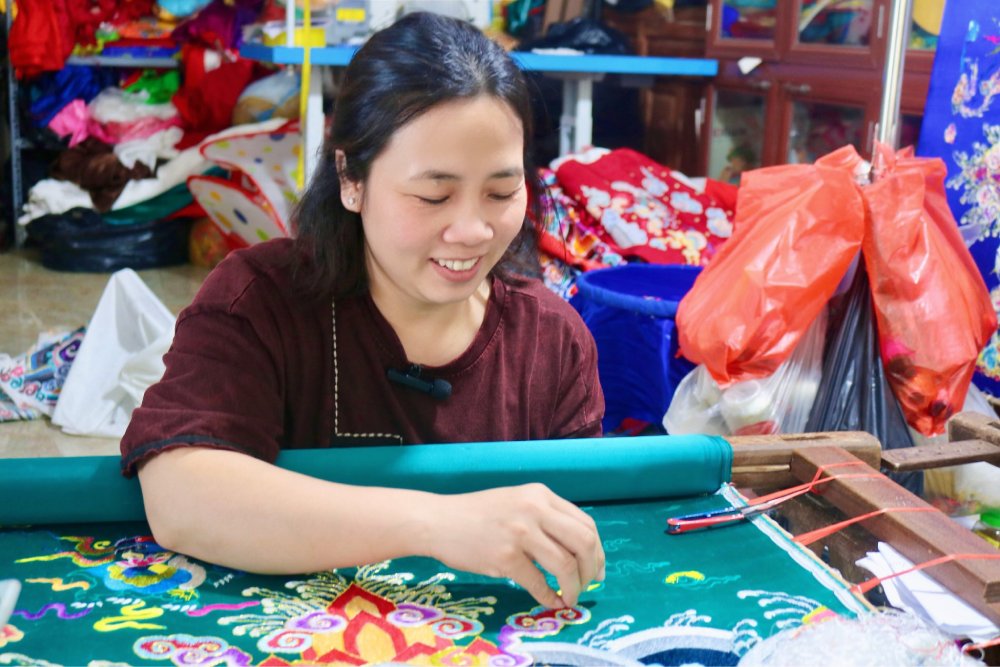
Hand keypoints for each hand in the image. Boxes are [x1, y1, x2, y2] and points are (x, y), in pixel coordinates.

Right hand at [419, 484, 604, 608]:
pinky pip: (539, 583)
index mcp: (541, 495)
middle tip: (588, 586)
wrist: (437, 520)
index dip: (597, 551)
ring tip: (569, 597)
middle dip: (591, 570)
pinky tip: (550, 602)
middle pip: (584, 543)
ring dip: (574, 588)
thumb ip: (544, 517)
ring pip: (566, 566)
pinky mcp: (505, 557)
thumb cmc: (476, 514)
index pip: (586, 524)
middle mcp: (535, 509)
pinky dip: (549, 597)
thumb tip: (577, 550)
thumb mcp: (516, 501)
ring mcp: (520, 533)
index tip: (597, 569)